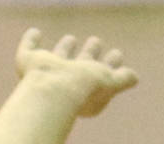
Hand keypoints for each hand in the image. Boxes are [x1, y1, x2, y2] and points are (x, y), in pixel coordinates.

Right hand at [15, 29, 137, 117]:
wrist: (55, 91)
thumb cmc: (83, 89)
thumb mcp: (109, 83)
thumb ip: (121, 80)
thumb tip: (135, 78)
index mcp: (86, 89)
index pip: (100, 73)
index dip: (109, 65)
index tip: (117, 54)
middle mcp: (66, 81)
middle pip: (79, 65)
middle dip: (89, 54)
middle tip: (95, 41)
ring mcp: (46, 72)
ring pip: (58, 57)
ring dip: (65, 48)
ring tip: (71, 39)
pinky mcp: (28, 62)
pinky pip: (28, 48)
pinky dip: (30, 40)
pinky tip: (34, 32)